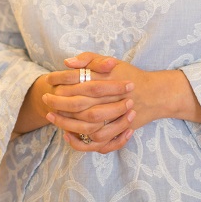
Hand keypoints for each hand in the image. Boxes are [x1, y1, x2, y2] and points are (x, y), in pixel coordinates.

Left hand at [45, 53, 200, 150]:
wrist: (155, 94)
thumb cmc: (129, 75)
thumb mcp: (111, 61)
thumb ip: (89, 59)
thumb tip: (67, 62)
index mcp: (108, 80)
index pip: (79, 81)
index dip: (61, 81)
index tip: (48, 81)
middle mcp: (112, 99)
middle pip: (80, 104)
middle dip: (59, 103)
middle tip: (45, 100)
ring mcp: (116, 118)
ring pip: (87, 126)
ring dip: (66, 123)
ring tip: (52, 118)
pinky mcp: (118, 131)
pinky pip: (98, 142)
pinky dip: (82, 142)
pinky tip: (68, 136)